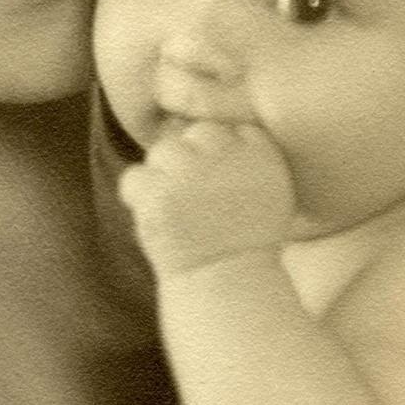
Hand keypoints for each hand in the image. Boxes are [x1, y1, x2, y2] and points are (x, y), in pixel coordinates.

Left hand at [117, 122, 295, 276]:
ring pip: (161, 152)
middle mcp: (227, 158)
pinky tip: (158, 219)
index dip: (213, 154)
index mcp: (261, 154)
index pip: (222, 128)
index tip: (216, 186)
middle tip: (195, 200)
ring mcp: (191, 175)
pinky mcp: (159, 197)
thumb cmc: (245, 239)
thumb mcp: (271, 189)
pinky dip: (138, 198)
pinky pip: (134, 178)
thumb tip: (211, 117)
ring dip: (162, 178)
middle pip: (189, 135)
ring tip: (179, 211)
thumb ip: (250, 148)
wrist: (224, 286)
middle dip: (187, 161)